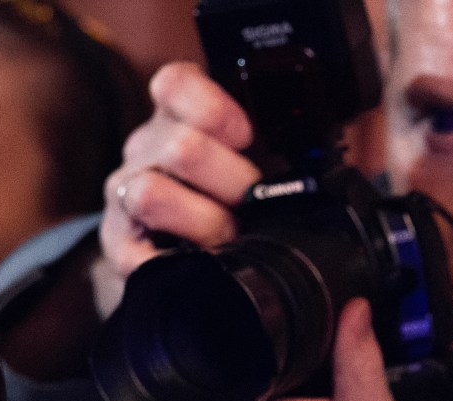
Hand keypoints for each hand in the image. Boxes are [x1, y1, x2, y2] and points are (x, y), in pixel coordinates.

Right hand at [95, 61, 262, 314]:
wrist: (189, 253)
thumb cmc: (235, 197)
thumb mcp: (259, 158)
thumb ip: (285, 144)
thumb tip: (335, 161)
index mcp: (178, 116)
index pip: (174, 84)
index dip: (213, 107)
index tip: (246, 136)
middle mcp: (144, 151)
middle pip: (180, 148)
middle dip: (232, 181)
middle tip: (254, 202)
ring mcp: (125, 197)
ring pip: (150, 195)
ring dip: (203, 221)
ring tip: (229, 238)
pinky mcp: (117, 246)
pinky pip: (136, 254)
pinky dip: (175, 262)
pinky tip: (201, 264)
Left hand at [158, 299, 401, 400]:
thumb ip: (361, 362)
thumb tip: (352, 311)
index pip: (213, 347)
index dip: (236, 329)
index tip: (264, 334)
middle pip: (197, 364)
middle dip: (228, 355)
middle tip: (269, 371)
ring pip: (187, 388)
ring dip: (214, 383)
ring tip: (256, 395)